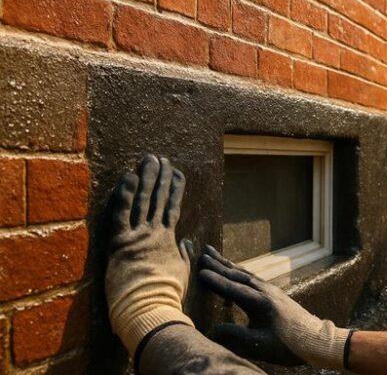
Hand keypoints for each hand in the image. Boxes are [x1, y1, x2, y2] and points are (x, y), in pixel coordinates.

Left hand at [106, 155, 194, 354]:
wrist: (149, 306)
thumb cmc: (166, 294)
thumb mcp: (180, 272)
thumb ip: (183, 254)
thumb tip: (188, 242)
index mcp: (169, 240)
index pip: (172, 208)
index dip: (175, 189)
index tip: (177, 173)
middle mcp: (154, 233)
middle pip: (159, 199)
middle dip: (160, 177)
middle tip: (160, 159)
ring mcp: (138, 236)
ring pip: (143, 201)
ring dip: (146, 178)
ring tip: (149, 160)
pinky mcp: (120, 242)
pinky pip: (121, 214)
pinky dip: (125, 195)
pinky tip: (128, 176)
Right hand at [199, 246, 348, 368]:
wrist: (316, 341)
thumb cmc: (288, 345)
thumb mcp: (259, 345)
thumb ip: (236, 336)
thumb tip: (213, 329)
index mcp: (261, 303)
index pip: (233, 289)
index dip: (216, 280)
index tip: (199, 271)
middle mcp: (266, 292)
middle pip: (239, 275)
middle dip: (219, 264)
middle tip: (203, 252)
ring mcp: (272, 291)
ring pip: (246, 274)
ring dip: (229, 264)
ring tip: (215, 255)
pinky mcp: (275, 294)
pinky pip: (253, 278)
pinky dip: (240, 272)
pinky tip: (236, 271)